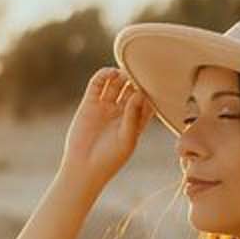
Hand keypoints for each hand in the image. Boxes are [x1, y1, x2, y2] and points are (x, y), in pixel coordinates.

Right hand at [59, 67, 155, 192]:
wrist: (84, 167)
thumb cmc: (110, 158)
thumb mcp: (127, 139)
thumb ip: (134, 116)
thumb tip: (139, 93)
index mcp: (135, 121)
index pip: (147, 100)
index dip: (151, 90)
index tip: (156, 83)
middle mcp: (121, 112)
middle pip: (132, 88)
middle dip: (136, 79)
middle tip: (140, 71)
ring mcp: (105, 106)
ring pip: (115, 83)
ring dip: (121, 74)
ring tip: (125, 72)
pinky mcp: (89, 103)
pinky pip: (97, 84)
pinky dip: (104, 75)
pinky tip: (110, 73)